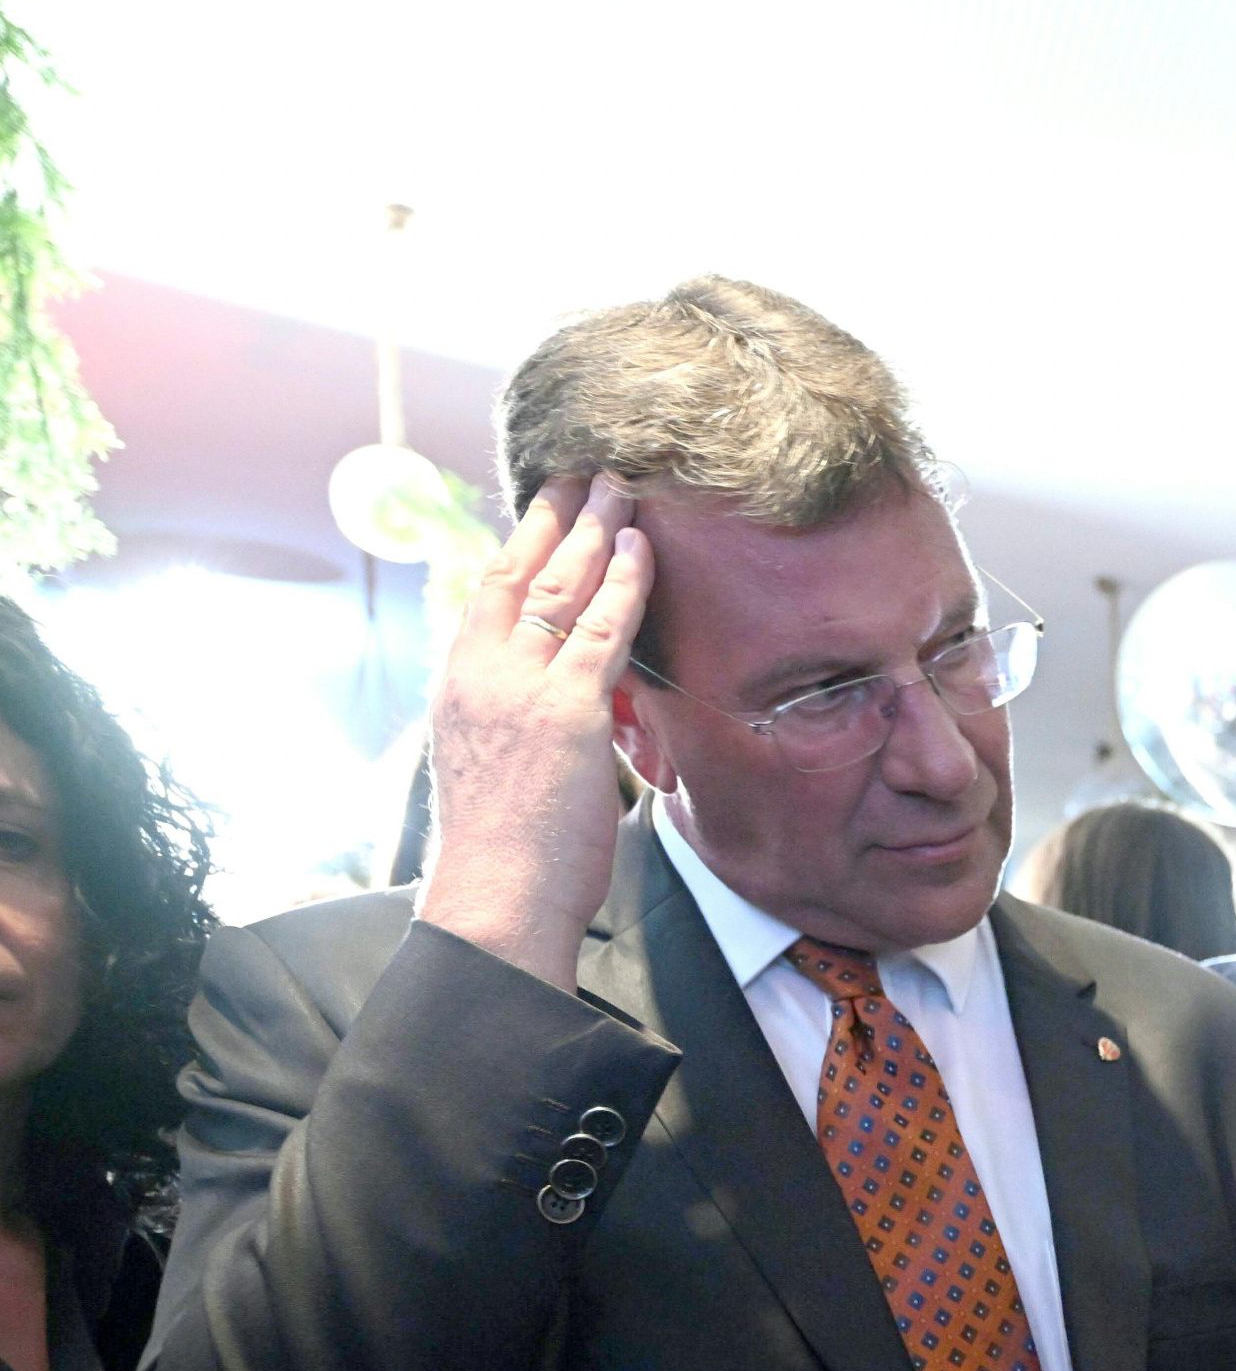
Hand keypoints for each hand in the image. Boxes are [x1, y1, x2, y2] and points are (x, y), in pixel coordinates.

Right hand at [419, 476, 651, 992]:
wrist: (493, 900)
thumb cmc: (502, 852)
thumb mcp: (495, 766)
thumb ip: (519, 720)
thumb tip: (555, 709)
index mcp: (457, 682)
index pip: (485, 590)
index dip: (518, 541)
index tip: (545, 505)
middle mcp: (478, 671)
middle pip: (519, 570)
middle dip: (558, 516)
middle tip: (588, 470)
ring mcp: (518, 686)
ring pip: (559, 587)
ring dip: (596, 531)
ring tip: (622, 486)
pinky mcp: (564, 711)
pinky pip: (600, 631)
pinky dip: (624, 585)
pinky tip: (643, 549)